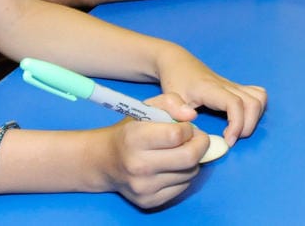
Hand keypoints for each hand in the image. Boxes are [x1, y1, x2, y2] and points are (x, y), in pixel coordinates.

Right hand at [95, 94, 210, 208]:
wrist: (103, 162)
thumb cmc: (130, 130)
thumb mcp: (146, 107)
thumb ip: (171, 102)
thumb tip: (191, 115)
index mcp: (135, 138)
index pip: (176, 135)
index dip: (188, 129)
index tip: (185, 127)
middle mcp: (138, 165)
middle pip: (189, 158)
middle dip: (201, 145)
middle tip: (196, 138)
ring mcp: (144, 187)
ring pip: (190, 173)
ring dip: (192, 160)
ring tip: (179, 151)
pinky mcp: (150, 201)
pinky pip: (184, 187)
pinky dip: (184, 175)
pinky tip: (172, 166)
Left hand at [155, 50, 266, 147]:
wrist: (177, 62)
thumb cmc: (174, 81)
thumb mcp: (169, 98)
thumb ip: (177, 110)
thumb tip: (193, 119)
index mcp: (210, 89)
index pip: (234, 103)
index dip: (237, 124)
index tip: (228, 141)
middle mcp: (227, 85)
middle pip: (253, 102)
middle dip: (248, 126)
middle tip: (232, 139)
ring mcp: (233, 85)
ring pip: (260, 98)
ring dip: (255, 118)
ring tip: (238, 131)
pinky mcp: (236, 87)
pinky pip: (258, 95)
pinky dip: (256, 110)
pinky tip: (242, 120)